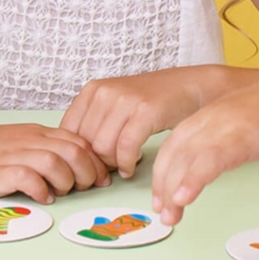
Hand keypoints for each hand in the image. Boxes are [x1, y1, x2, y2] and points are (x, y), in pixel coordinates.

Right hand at [0, 121, 109, 202]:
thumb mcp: (17, 142)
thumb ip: (43, 152)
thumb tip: (73, 173)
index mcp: (36, 133)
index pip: (79, 141)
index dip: (96, 161)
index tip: (100, 179)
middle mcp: (28, 141)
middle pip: (74, 150)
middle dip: (88, 173)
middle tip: (84, 189)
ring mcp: (11, 156)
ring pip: (55, 162)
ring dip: (66, 181)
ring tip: (61, 193)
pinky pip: (27, 177)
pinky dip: (40, 190)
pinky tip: (41, 198)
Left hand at [61, 70, 211, 179]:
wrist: (190, 87)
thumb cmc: (152, 101)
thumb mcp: (115, 105)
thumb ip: (95, 124)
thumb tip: (77, 158)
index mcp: (92, 90)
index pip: (68, 132)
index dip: (77, 155)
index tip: (89, 167)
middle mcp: (104, 92)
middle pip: (85, 143)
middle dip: (96, 163)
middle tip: (108, 172)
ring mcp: (124, 100)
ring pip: (103, 148)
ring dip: (112, 165)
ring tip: (122, 166)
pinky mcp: (145, 111)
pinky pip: (125, 148)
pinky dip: (126, 164)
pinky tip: (131, 167)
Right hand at [152, 77, 258, 223]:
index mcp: (249, 128)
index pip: (216, 154)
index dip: (196, 176)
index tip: (182, 199)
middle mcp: (223, 120)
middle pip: (188, 153)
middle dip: (172, 186)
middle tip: (169, 219)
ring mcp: (209, 116)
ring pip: (175, 146)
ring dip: (163, 177)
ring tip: (162, 211)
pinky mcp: (202, 118)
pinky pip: (175, 140)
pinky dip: (164, 164)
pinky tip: (163, 189)